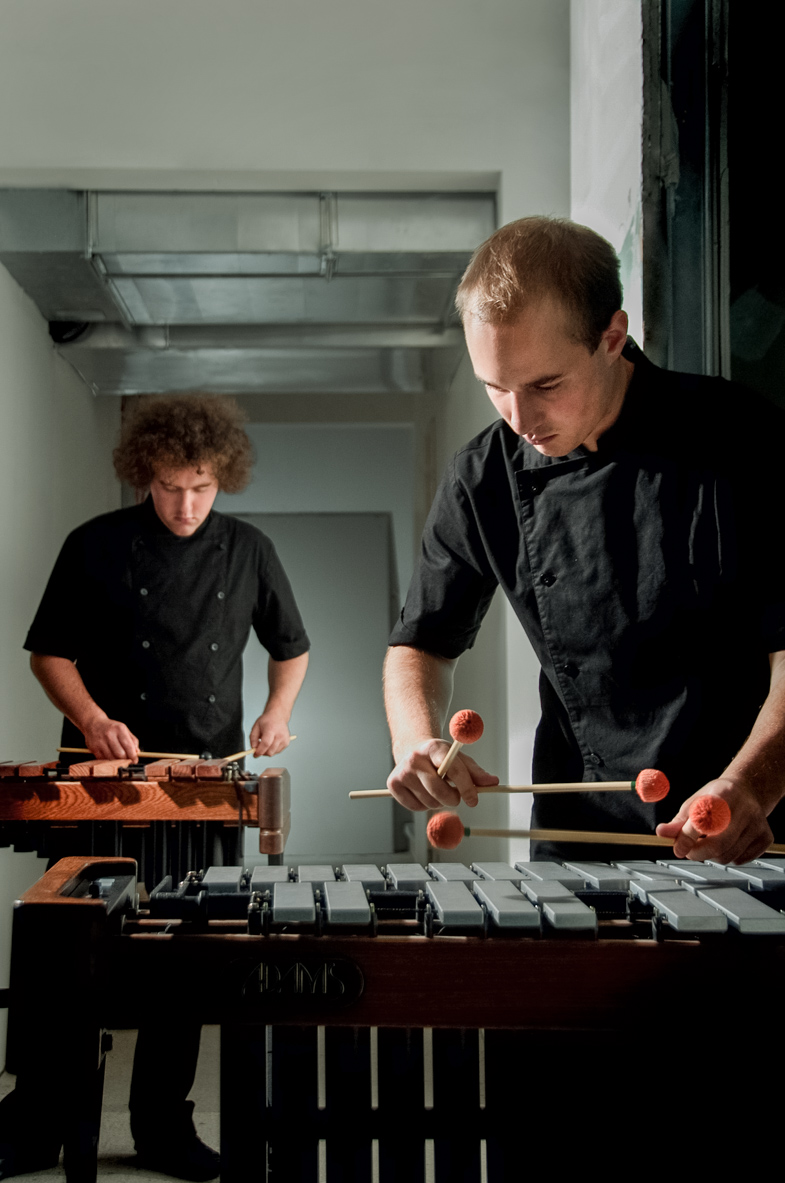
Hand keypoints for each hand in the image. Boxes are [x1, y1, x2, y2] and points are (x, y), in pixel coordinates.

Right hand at [81, 715, 139, 760]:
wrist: (93, 723)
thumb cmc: (112, 728)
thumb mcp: (124, 730)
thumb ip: (132, 740)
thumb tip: (137, 752)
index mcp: (119, 729)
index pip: (128, 746)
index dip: (133, 756)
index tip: (135, 760)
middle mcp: (109, 735)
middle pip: (120, 754)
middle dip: (125, 760)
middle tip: (127, 761)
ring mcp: (100, 742)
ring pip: (112, 759)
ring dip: (117, 762)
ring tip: (119, 760)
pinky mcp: (94, 748)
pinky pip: (103, 759)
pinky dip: (109, 761)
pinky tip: (111, 757)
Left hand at [250, 713, 290, 756]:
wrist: (278, 716)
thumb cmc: (267, 721)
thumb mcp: (256, 726)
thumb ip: (253, 738)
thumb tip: (254, 747)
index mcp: (271, 729)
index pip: (266, 744)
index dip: (259, 751)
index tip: (255, 754)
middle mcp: (280, 735)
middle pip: (270, 751)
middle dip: (262, 753)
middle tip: (258, 749)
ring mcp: (284, 739)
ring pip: (273, 753)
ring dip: (267, 752)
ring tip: (265, 743)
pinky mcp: (287, 742)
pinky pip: (277, 752)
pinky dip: (272, 750)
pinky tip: (271, 743)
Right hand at [387, 740, 498, 810]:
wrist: (413, 751)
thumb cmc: (440, 758)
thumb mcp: (459, 760)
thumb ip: (476, 773)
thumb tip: (493, 782)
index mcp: (434, 747)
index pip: (453, 769)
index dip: (466, 787)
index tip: (474, 800)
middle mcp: (414, 758)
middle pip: (438, 790)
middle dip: (452, 799)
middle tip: (456, 798)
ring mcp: (401, 771)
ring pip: (428, 802)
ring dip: (438, 802)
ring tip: (437, 789)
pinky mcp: (392, 785)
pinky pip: (415, 808)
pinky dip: (424, 806)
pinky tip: (423, 793)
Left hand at [655, 776, 773, 863]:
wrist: (747, 791)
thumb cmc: (718, 796)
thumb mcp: (695, 802)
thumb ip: (678, 820)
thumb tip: (661, 832)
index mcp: (723, 795)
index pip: (703, 821)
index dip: (687, 838)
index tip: (678, 848)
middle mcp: (745, 809)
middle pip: (718, 845)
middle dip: (697, 853)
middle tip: (688, 850)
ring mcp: (758, 825)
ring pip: (727, 856)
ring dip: (711, 855)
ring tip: (709, 840)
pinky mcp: (765, 838)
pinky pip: (739, 860)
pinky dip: (727, 856)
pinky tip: (726, 842)